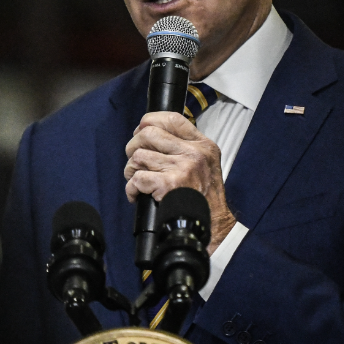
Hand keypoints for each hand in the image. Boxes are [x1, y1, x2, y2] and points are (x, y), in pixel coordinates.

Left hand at [124, 111, 236, 251]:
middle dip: (133, 146)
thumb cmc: (206, 197)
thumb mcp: (207, 164)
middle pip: (149, 134)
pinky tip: (139, 195)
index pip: (173, 119)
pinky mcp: (169, 185)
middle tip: (135, 161)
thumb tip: (152, 135)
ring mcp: (182, 168)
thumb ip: (187, 148)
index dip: (150, 120)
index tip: (141, 129)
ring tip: (138, 181)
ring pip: (138, 157)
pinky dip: (132, 189)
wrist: (212, 224)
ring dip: (131, 170)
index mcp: (203, 145)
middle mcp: (194, 153)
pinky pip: (137, 179)